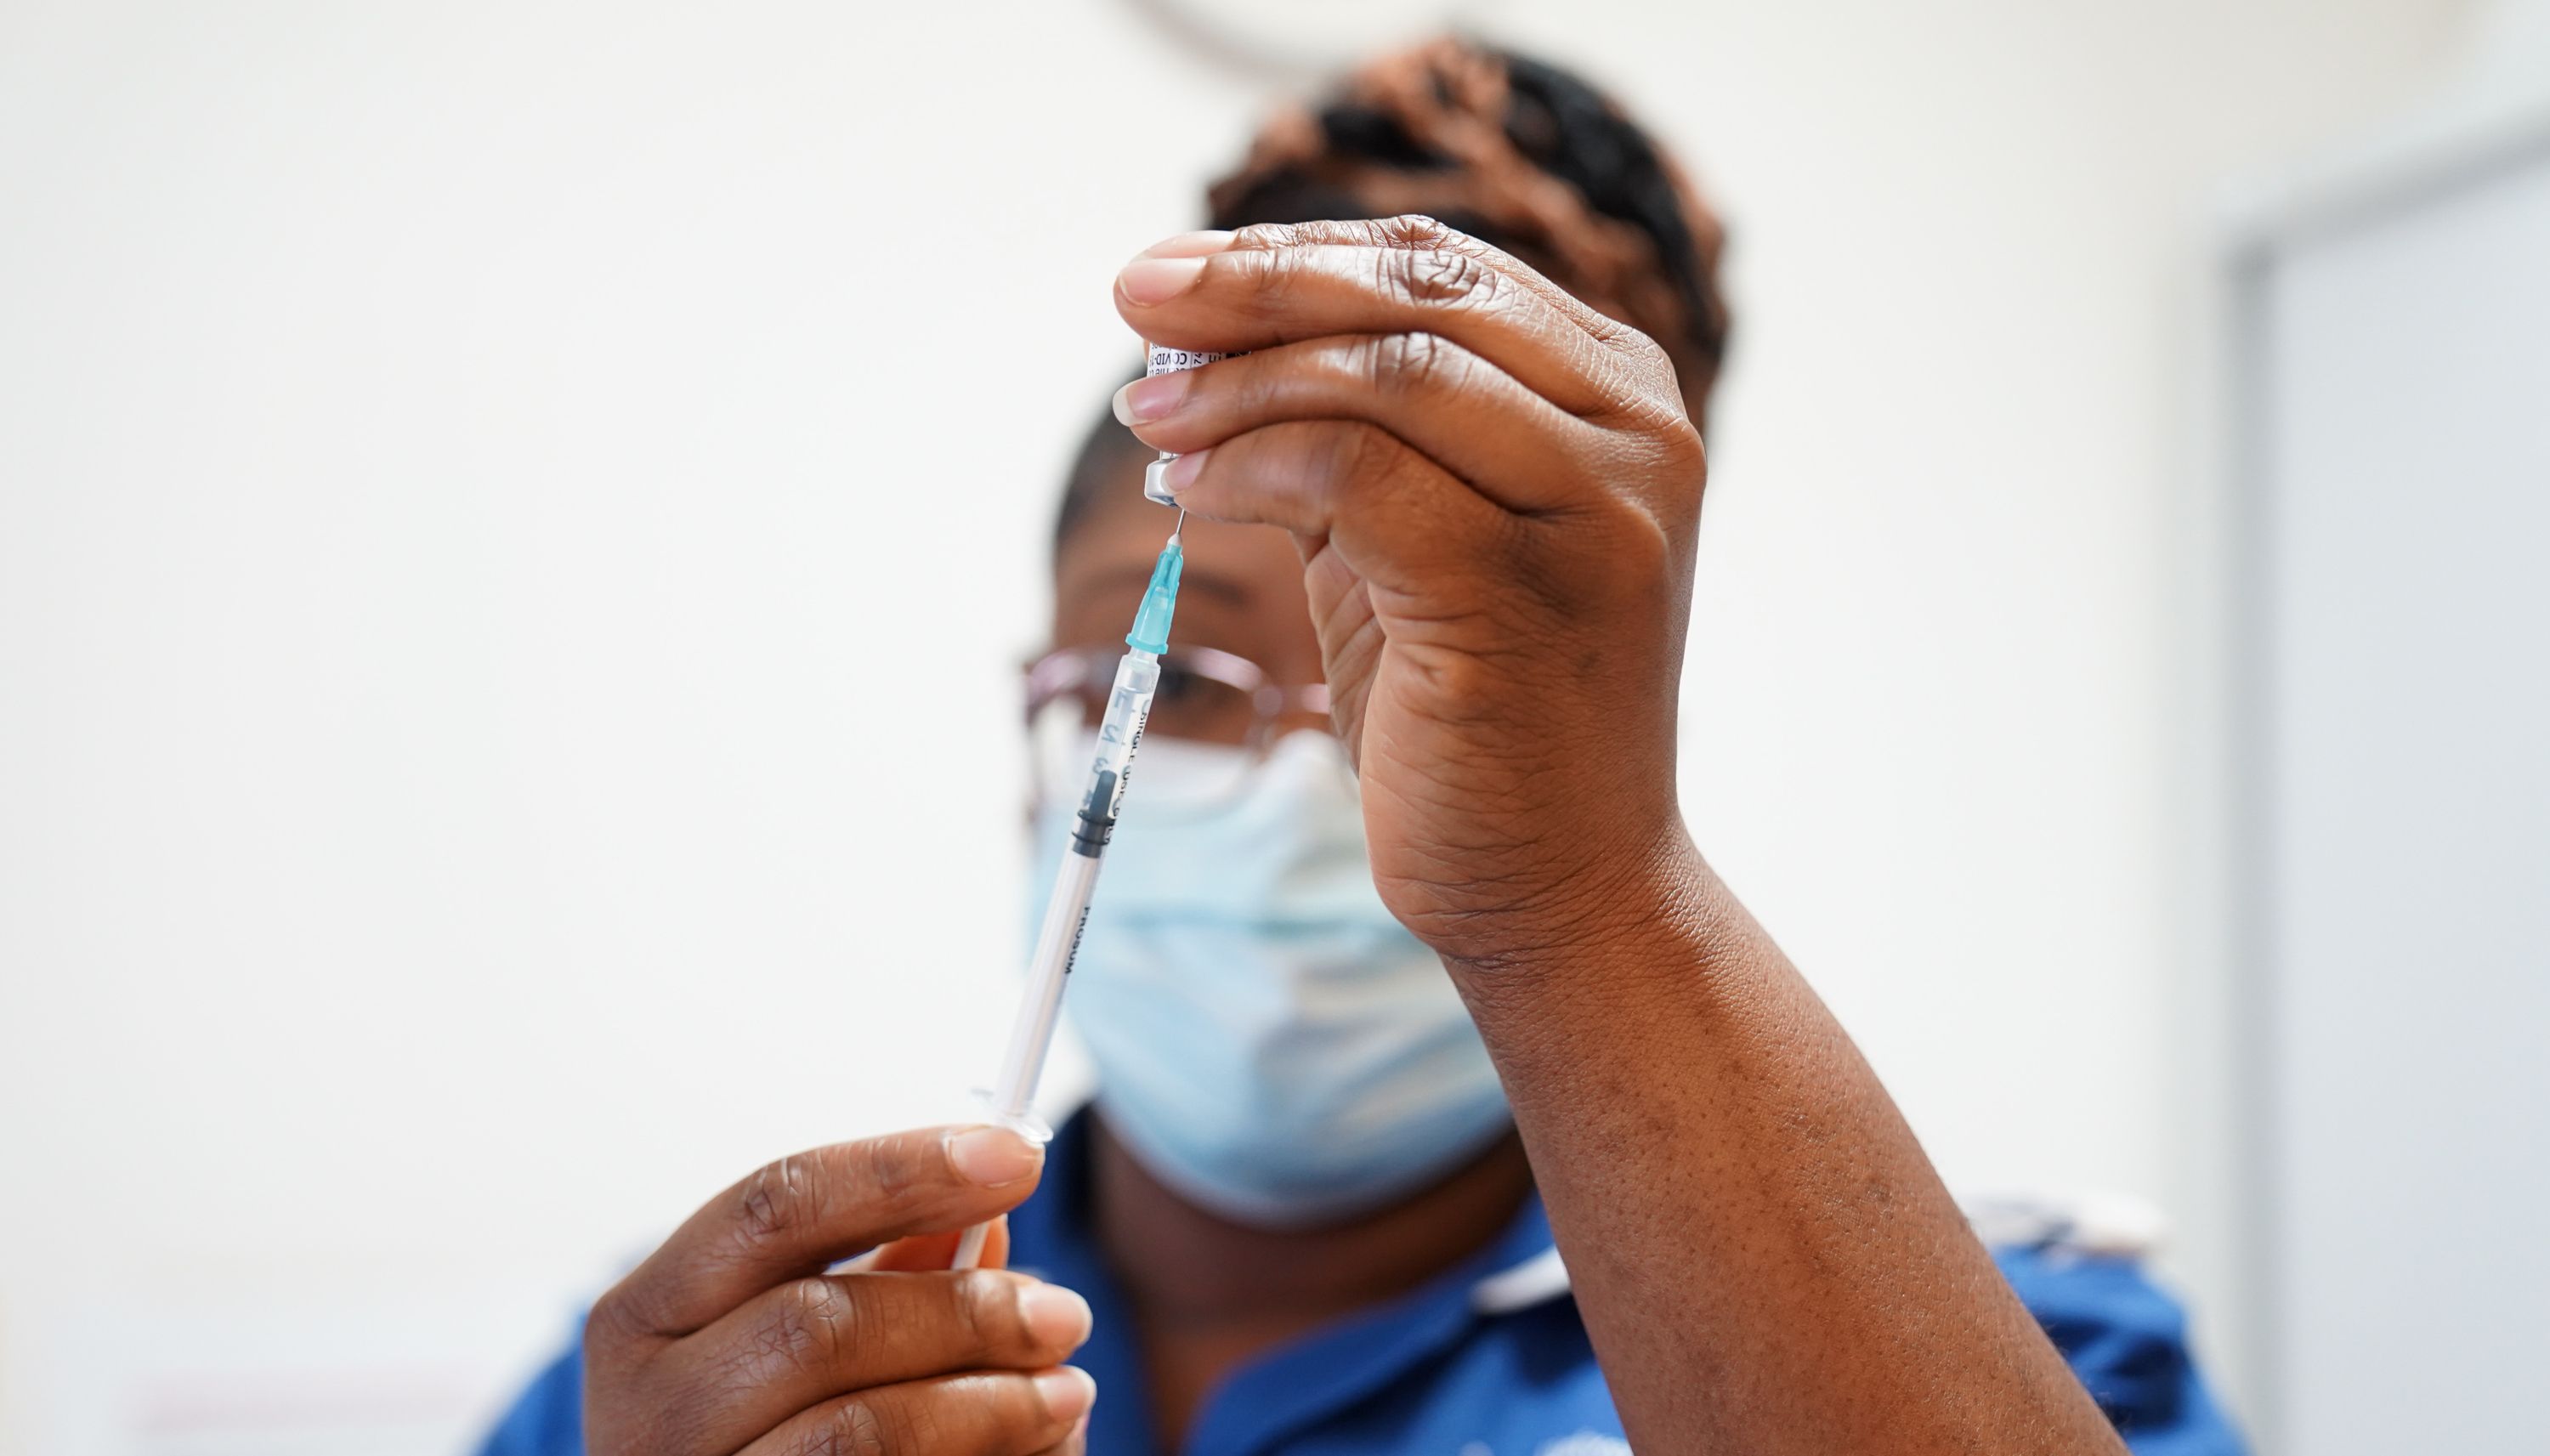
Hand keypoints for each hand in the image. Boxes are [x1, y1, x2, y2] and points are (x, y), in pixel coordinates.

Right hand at [583, 1125, 1095, 1455]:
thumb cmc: (770, 1437)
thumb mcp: (806, 1350)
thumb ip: (887, 1283)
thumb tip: (989, 1220)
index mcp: (646, 1319)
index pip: (773, 1206)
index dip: (901, 1169)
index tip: (1016, 1155)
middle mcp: (644, 1410)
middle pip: (819, 1322)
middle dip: (963, 1308)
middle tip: (1064, 1312)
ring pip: (857, 1428)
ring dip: (989, 1403)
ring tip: (1067, 1390)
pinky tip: (1033, 1444)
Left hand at [1112, 217, 1706, 966]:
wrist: (1565, 888)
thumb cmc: (1482, 716)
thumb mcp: (1420, 538)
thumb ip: (1356, 433)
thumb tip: (1202, 336)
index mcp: (1620, 399)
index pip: (1443, 268)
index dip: (1294, 250)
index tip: (1175, 273)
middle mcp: (1636, 435)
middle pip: (1416, 297)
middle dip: (1250, 286)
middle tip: (1135, 300)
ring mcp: (1597, 509)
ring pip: (1384, 374)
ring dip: (1236, 383)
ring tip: (1149, 418)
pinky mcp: (1524, 588)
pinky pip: (1355, 474)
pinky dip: (1251, 466)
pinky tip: (1191, 488)